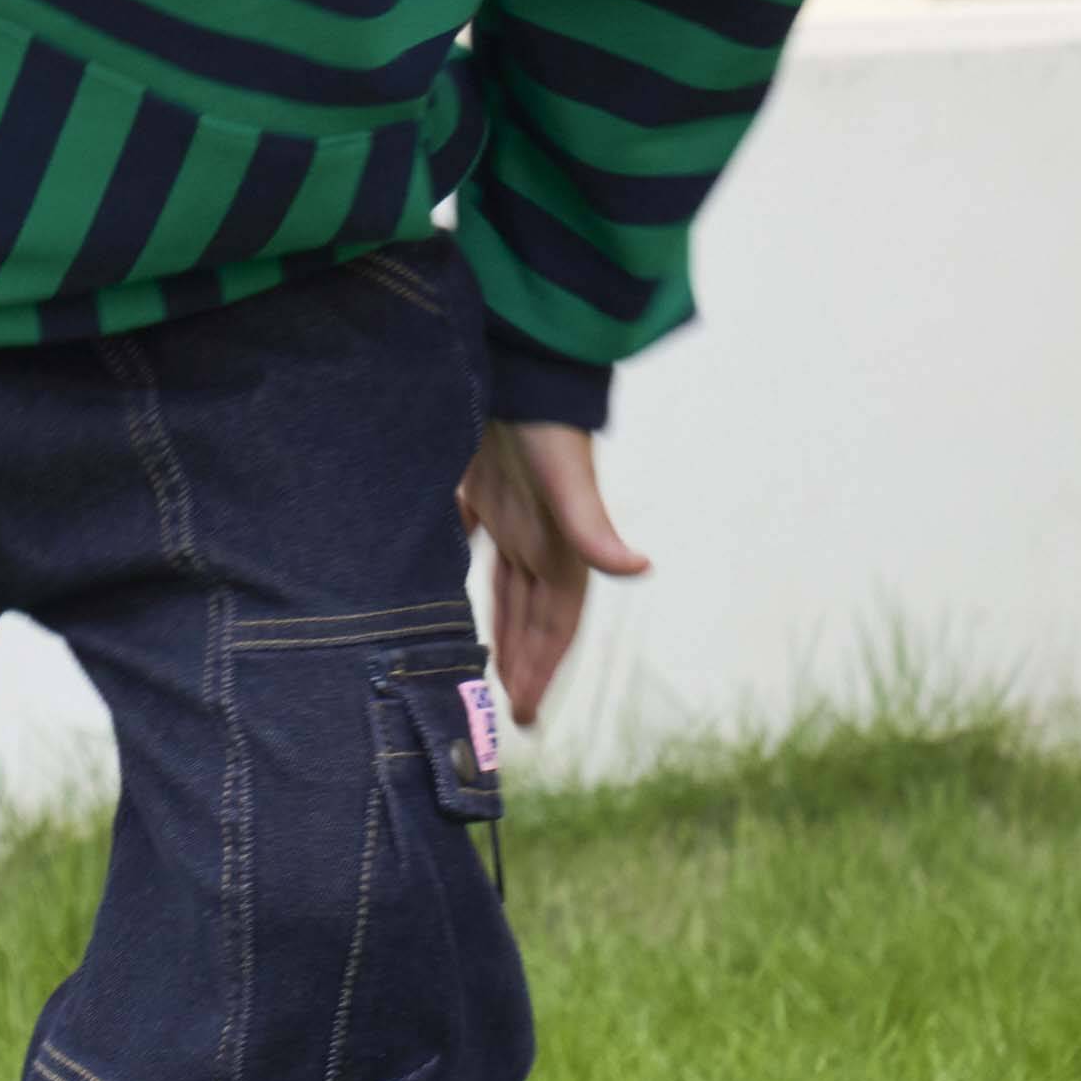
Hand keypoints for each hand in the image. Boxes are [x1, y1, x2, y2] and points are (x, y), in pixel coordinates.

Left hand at [457, 420, 649, 725]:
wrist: (523, 365)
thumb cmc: (549, 425)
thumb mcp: (571, 481)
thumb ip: (595, 529)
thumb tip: (640, 568)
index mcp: (561, 550)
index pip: (554, 627)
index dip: (542, 670)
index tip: (525, 715)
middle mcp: (538, 542)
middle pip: (528, 619)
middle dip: (518, 665)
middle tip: (500, 714)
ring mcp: (509, 518)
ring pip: (503, 591)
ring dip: (496, 630)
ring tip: (482, 671)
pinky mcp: (479, 491)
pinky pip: (468, 546)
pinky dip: (460, 576)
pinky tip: (439, 596)